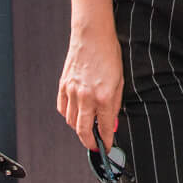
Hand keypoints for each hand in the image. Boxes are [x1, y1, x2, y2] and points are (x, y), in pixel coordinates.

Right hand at [56, 12, 123, 149]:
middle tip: (95, 146)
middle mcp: (86, 96)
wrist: (92, 36)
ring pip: (71, 121)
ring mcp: (72, 91)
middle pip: (83, 131)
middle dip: (90, 142)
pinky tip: (76, 115)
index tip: (108, 147)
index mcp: (103, 96)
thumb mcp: (119, 81)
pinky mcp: (63, 85)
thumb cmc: (109, 55)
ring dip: (79, 129)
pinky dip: (69, 116)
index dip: (107, 140)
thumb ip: (115, 104)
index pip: (105, 127)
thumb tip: (112, 123)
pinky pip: (62, 109)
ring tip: (88, 129)